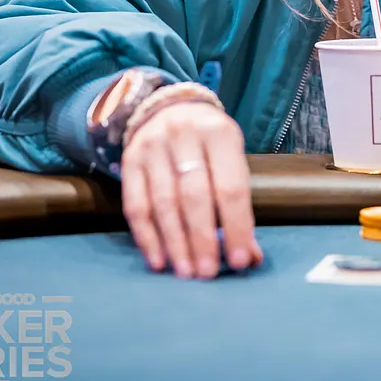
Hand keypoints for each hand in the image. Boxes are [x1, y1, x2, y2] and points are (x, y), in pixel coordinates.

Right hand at [121, 101, 260, 278]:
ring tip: (186, 272)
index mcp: (220, 134)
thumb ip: (239, 204)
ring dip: (175, 243)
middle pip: (194, 196)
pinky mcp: (129, 161)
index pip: (230, 187)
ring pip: (163, 203)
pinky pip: (135, 205)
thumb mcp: (231, 159)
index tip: (239, 259)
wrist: (170, 108)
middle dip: (203, 239)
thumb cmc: (210, 143)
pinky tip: (158, 260)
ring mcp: (153, 147)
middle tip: (208, 272)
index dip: (236, 226)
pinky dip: (147, 237)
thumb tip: (251, 255)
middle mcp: (184, 136)